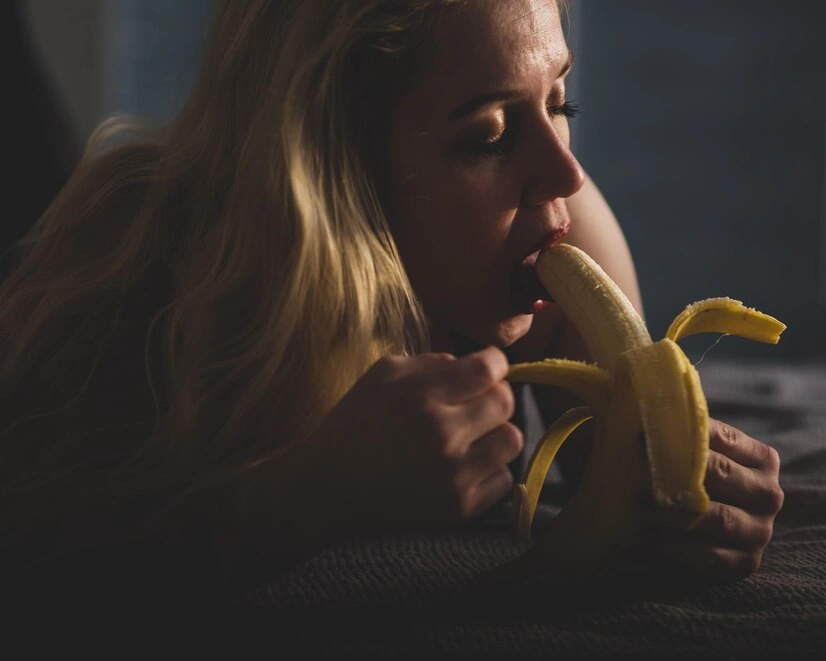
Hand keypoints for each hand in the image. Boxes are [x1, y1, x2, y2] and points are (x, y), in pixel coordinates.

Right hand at [308, 346, 523, 530]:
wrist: (331, 487)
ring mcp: (454, 474)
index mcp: (422, 395)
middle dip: (494, 395)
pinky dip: (490, 470)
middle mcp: (443, 434)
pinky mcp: (459, 506)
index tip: (486, 367)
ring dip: (496, 433)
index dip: (494, 363)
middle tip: (476, 402)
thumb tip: (469, 365)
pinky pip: (504, 479)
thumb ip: (431, 362)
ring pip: (512, 440)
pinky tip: (465, 465)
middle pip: (505, 402)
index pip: (488, 369)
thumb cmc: (356, 423)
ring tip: (473, 436)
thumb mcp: (382, 373)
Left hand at [650, 418, 783, 580]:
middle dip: (674, 468)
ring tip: (638, 502)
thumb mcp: (688, 454)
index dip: (678, 433)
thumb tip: (646, 410)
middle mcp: (768, 493)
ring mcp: (760, 531)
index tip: (638, 433)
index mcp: (761, 458)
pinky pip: (711, 555)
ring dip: (673, 510)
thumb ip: (678, 433)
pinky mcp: (745, 563)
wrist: (690, 531)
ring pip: (718, 516)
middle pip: (719, 473)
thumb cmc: (685, 480)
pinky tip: (648, 534)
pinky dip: (677, 544)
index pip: (719, 437)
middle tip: (634, 466)